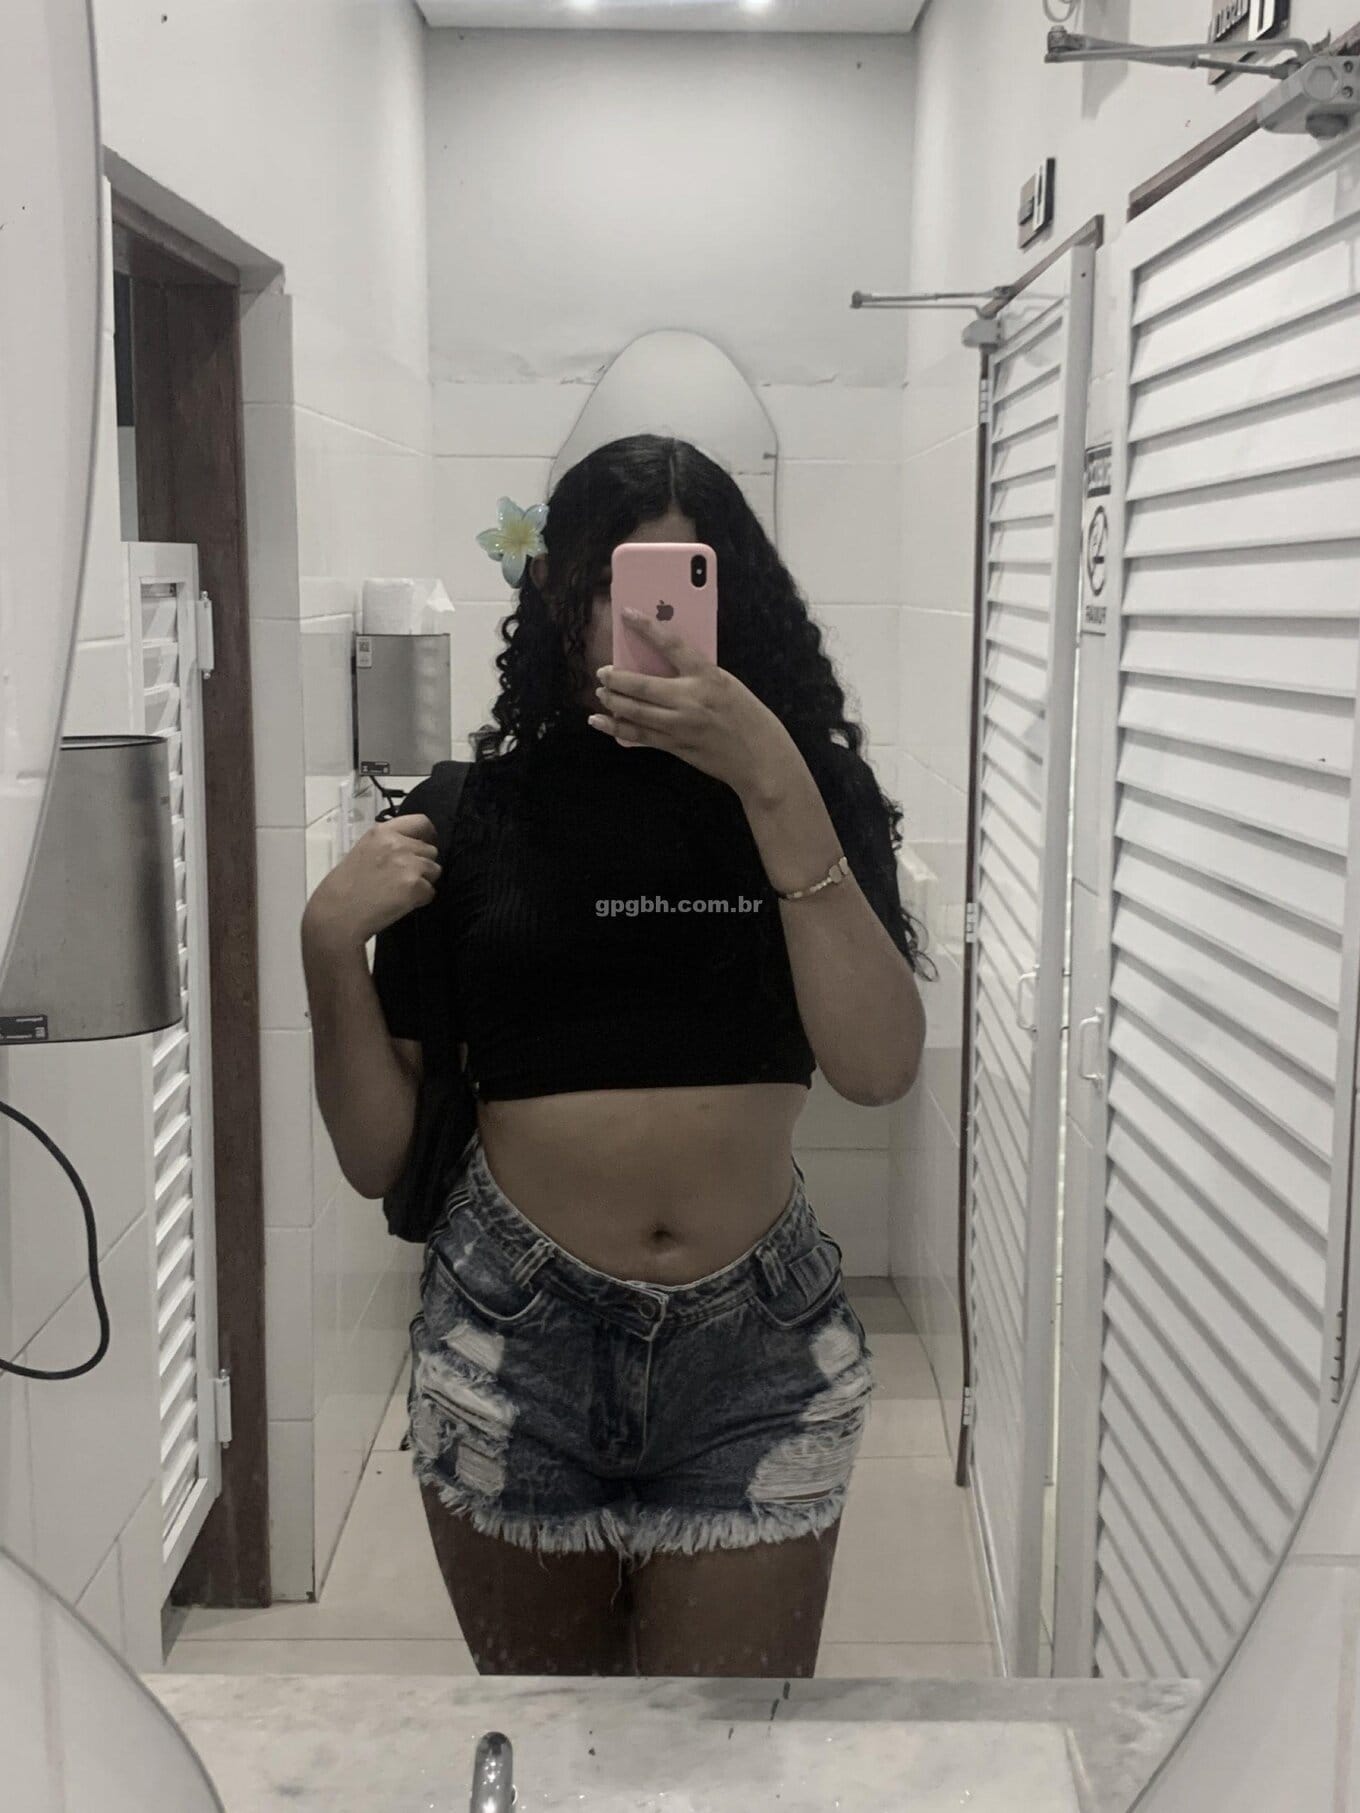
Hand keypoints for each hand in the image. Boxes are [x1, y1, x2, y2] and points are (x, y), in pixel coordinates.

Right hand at [302, 813, 440, 950]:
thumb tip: (414, 847)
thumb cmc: (346, 887)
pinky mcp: (415, 886)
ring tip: (399, 892)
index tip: (424, 846)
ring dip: (423, 882)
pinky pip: (430, 892)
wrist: (337, 914)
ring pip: (435, 871)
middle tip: (402, 879)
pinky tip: (399, 903)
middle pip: (431, 850)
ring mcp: (409, 864)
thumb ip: (389, 844)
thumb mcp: (365, 851)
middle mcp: (398, 843)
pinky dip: (420, 900)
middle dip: (423, 864)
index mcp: (383, 832)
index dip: (427, 836)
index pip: (422, 822)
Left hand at [591, 608, 803, 803]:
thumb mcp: (726, 684)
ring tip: (600, 694)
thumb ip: (696, 675)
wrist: (760, 758)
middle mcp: (690, 700)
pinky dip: (616, 728)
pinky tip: (600, 722)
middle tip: (602, 672)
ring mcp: (680, 726)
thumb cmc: (747, 716)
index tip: (626, 614)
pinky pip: (639, 736)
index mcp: (707, 676)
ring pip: (635, 712)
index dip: (646, 627)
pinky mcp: (675, 746)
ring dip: (612, 702)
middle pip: (642, 685)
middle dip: (616, 678)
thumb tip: (663, 665)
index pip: (671, 644)